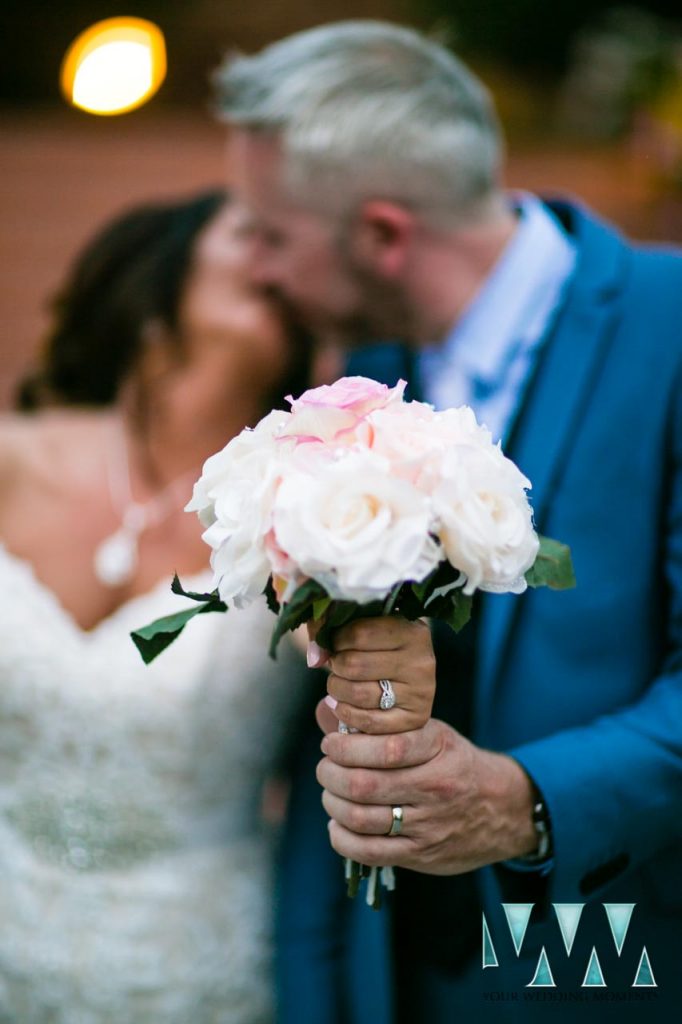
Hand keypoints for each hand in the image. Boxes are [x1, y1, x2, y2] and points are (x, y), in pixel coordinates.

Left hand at [307, 616, 435, 733]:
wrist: (406, 679)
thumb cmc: (377, 647)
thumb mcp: (362, 627)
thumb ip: (330, 630)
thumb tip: (315, 658)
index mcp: (413, 631)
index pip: (359, 633)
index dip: (336, 640)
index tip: (335, 643)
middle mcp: (422, 661)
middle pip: (355, 665)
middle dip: (335, 666)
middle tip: (336, 665)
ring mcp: (421, 693)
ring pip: (358, 694)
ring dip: (337, 690)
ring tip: (338, 684)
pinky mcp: (414, 719)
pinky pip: (368, 722)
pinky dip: (345, 714)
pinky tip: (340, 705)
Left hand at [315, 709, 537, 873]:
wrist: (504, 808)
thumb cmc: (454, 763)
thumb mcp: (430, 733)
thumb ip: (380, 725)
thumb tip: (326, 711)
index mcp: (438, 748)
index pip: (386, 747)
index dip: (346, 746)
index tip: (331, 743)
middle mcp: (435, 787)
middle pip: (365, 785)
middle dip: (331, 775)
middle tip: (326, 768)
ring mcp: (429, 824)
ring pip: (362, 819)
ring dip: (333, 804)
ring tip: (331, 793)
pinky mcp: (422, 854)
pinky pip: (370, 853)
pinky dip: (342, 838)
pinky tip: (338, 824)